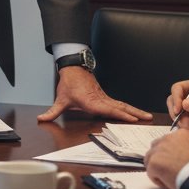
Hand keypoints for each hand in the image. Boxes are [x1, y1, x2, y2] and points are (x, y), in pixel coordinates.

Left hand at [37, 68, 151, 122]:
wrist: (73, 69)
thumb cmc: (69, 84)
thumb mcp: (60, 99)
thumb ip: (52, 112)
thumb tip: (41, 119)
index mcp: (91, 101)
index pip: (108, 109)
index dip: (119, 114)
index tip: (131, 118)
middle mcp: (101, 100)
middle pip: (120, 107)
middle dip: (134, 113)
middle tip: (147, 118)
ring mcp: (105, 98)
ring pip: (122, 105)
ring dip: (135, 110)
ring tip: (147, 116)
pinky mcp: (106, 97)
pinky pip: (119, 103)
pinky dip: (129, 108)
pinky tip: (136, 113)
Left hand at [144, 129, 188, 188]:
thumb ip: (187, 148)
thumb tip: (181, 154)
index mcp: (180, 134)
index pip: (167, 141)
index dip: (169, 153)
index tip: (174, 161)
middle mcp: (168, 138)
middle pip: (155, 148)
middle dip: (160, 159)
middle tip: (169, 170)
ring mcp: (159, 150)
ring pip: (150, 159)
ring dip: (158, 169)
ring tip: (171, 177)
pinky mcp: (154, 162)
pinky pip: (150, 172)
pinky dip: (158, 180)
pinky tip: (169, 182)